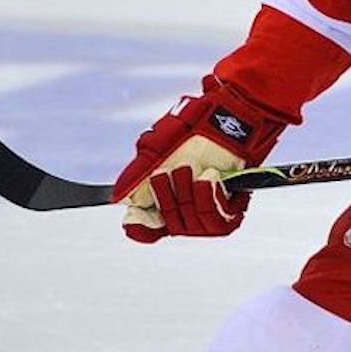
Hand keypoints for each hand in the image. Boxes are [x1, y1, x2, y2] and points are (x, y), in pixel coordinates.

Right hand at [113, 78, 288, 242]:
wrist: (231, 121)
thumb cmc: (195, 131)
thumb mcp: (158, 148)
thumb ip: (138, 174)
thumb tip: (119, 196)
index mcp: (163, 200)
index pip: (146, 230)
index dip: (140, 227)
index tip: (134, 218)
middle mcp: (184, 214)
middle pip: (169, 221)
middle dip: (170, 195)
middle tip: (177, 170)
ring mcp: (207, 217)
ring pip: (192, 221)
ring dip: (190, 191)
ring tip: (196, 169)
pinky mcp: (231, 215)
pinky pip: (217, 219)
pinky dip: (211, 196)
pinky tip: (211, 176)